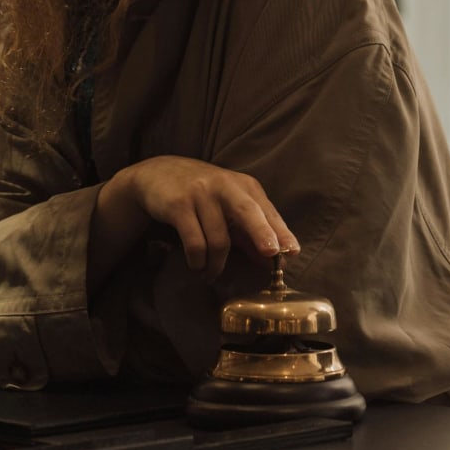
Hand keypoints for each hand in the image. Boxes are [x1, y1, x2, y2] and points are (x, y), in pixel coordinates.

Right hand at [109, 155, 298, 280]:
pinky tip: (197, 266)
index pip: (267, 211)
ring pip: (219, 238)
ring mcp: (201, 194)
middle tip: (271, 254)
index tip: (292, 251)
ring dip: (217, 265)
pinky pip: (194, 242)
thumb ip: (250, 233)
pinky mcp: (179, 205)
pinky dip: (198, 260)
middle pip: (248, 212)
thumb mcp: (229, 207)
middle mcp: (225, 186)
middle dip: (262, 234)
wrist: (158, 174)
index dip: (281, 232)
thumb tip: (273, 261)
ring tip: (211, 274)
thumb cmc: (202, 194)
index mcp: (244, 186)